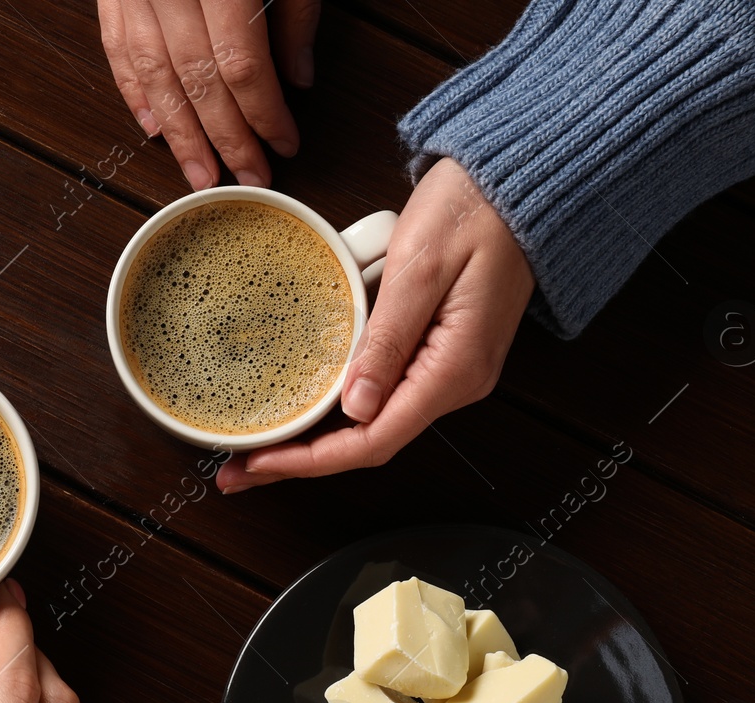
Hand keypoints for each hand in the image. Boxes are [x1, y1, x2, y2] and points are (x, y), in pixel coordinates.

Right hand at [98, 0, 320, 188]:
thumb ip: (295, 13)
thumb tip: (298, 76)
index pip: (241, 64)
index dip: (263, 113)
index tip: (283, 143)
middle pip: (197, 81)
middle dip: (224, 138)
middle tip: (247, 177)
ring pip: (154, 74)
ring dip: (179, 134)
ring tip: (199, 174)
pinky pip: (117, 48)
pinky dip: (133, 92)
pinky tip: (153, 128)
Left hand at [217, 157, 533, 489]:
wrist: (515, 182)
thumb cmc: (474, 211)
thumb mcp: (419, 268)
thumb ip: (386, 340)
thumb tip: (354, 407)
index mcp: (455, 369)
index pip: (374, 440)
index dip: (311, 460)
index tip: (259, 464)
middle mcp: (456, 382)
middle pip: (370, 441)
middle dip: (303, 459)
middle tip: (239, 469)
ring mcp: (450, 369)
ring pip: (374, 421)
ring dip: (318, 440)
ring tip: (261, 446)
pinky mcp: (439, 351)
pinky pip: (385, 393)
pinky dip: (340, 410)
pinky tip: (305, 410)